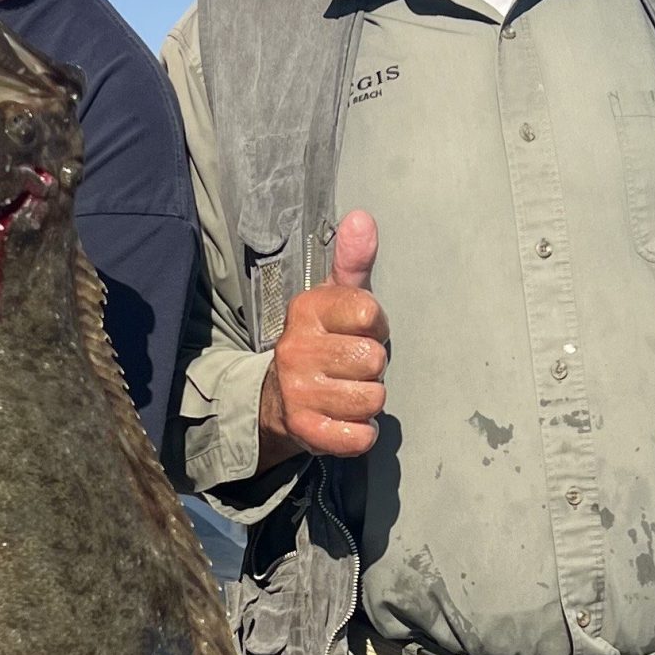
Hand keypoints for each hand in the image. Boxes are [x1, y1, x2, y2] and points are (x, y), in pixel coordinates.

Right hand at [257, 210, 388, 461]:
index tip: (358, 331)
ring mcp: (297, 391)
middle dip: (372, 369)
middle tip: (350, 368)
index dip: (375, 327)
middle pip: (375, 361)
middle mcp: (296, 348)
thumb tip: (362, 217)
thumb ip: (353, 261)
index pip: (370, 314)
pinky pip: (359, 436)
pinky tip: (344, 420)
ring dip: (368, 401)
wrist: (279, 397)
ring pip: (373, 399)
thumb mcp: (336, 297)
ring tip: (345, 391)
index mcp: (307, 310)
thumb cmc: (323, 341)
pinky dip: (360, 433)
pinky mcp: (303, 429)